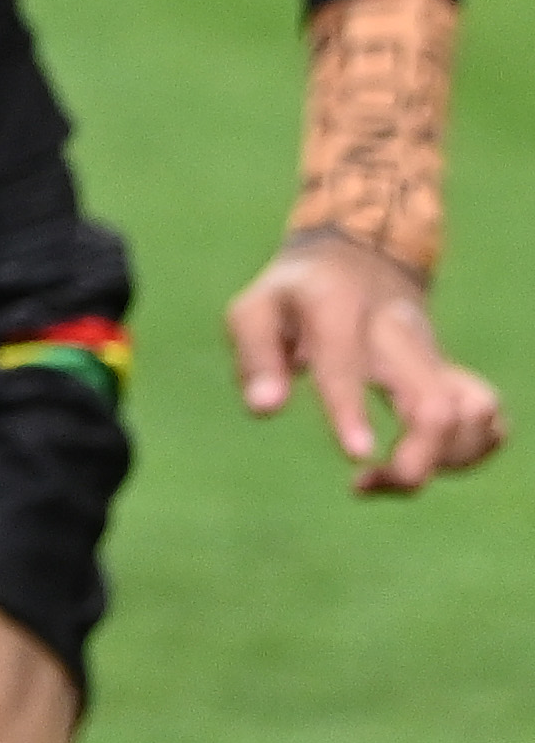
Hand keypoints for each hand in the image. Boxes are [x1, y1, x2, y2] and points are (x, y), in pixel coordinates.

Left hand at [229, 229, 506, 492]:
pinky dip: (468, 452)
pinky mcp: (453, 373)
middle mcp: (398, 332)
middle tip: (366, 483)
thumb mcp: (255, 310)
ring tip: (391, 472)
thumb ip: (256, 357)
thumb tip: (264, 409)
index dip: (350, 410)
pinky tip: (424, 459)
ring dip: (444, 462)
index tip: (356, 458)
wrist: (360, 258)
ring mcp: (434, 353)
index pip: (345, 360)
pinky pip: (488, 419)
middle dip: (416, 461)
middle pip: (435, 402)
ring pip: (475, 414)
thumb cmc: (295, 294)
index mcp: (337, 309)